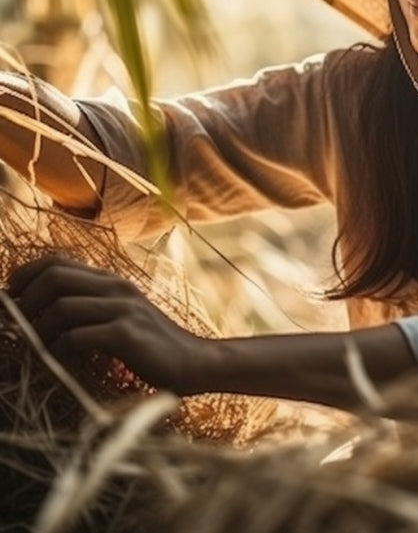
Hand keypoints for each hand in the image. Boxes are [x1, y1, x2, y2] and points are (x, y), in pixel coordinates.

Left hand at [7, 254, 206, 395]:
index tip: (10, 296)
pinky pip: (78, 336)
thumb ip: (91, 310)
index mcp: (112, 281)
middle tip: (12, 324)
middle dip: (24, 300)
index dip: (26, 273)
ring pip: (62, 306)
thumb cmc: (151, 346)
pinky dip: (58, 349)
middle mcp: (117, 287)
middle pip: (55, 277)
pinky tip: (58, 360)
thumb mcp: (120, 317)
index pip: (59, 261)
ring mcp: (124, 308)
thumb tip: (44, 313)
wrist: (193, 362)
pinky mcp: (127, 334)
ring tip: (31, 347)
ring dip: (36, 330)